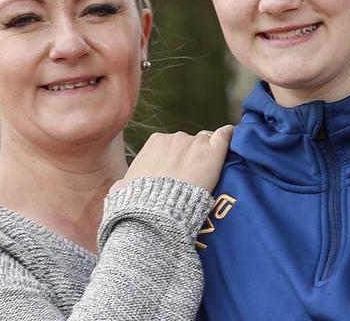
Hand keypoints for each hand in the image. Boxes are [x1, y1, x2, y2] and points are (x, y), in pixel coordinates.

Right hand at [110, 125, 233, 192]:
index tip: (179, 172)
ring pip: (208, 142)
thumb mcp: (122, 190)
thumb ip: (122, 184)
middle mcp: (175, 138)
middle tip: (194, 178)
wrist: (157, 213)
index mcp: (155, 142)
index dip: (178, 158)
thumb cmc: (138, 204)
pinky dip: (228, 137)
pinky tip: (232, 139)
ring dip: (208, 154)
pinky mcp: (212, 153)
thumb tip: (117, 188)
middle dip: (193, 156)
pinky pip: (225, 136)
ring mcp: (195, 144)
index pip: (172, 144)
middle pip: (191, 142)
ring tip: (209, 173)